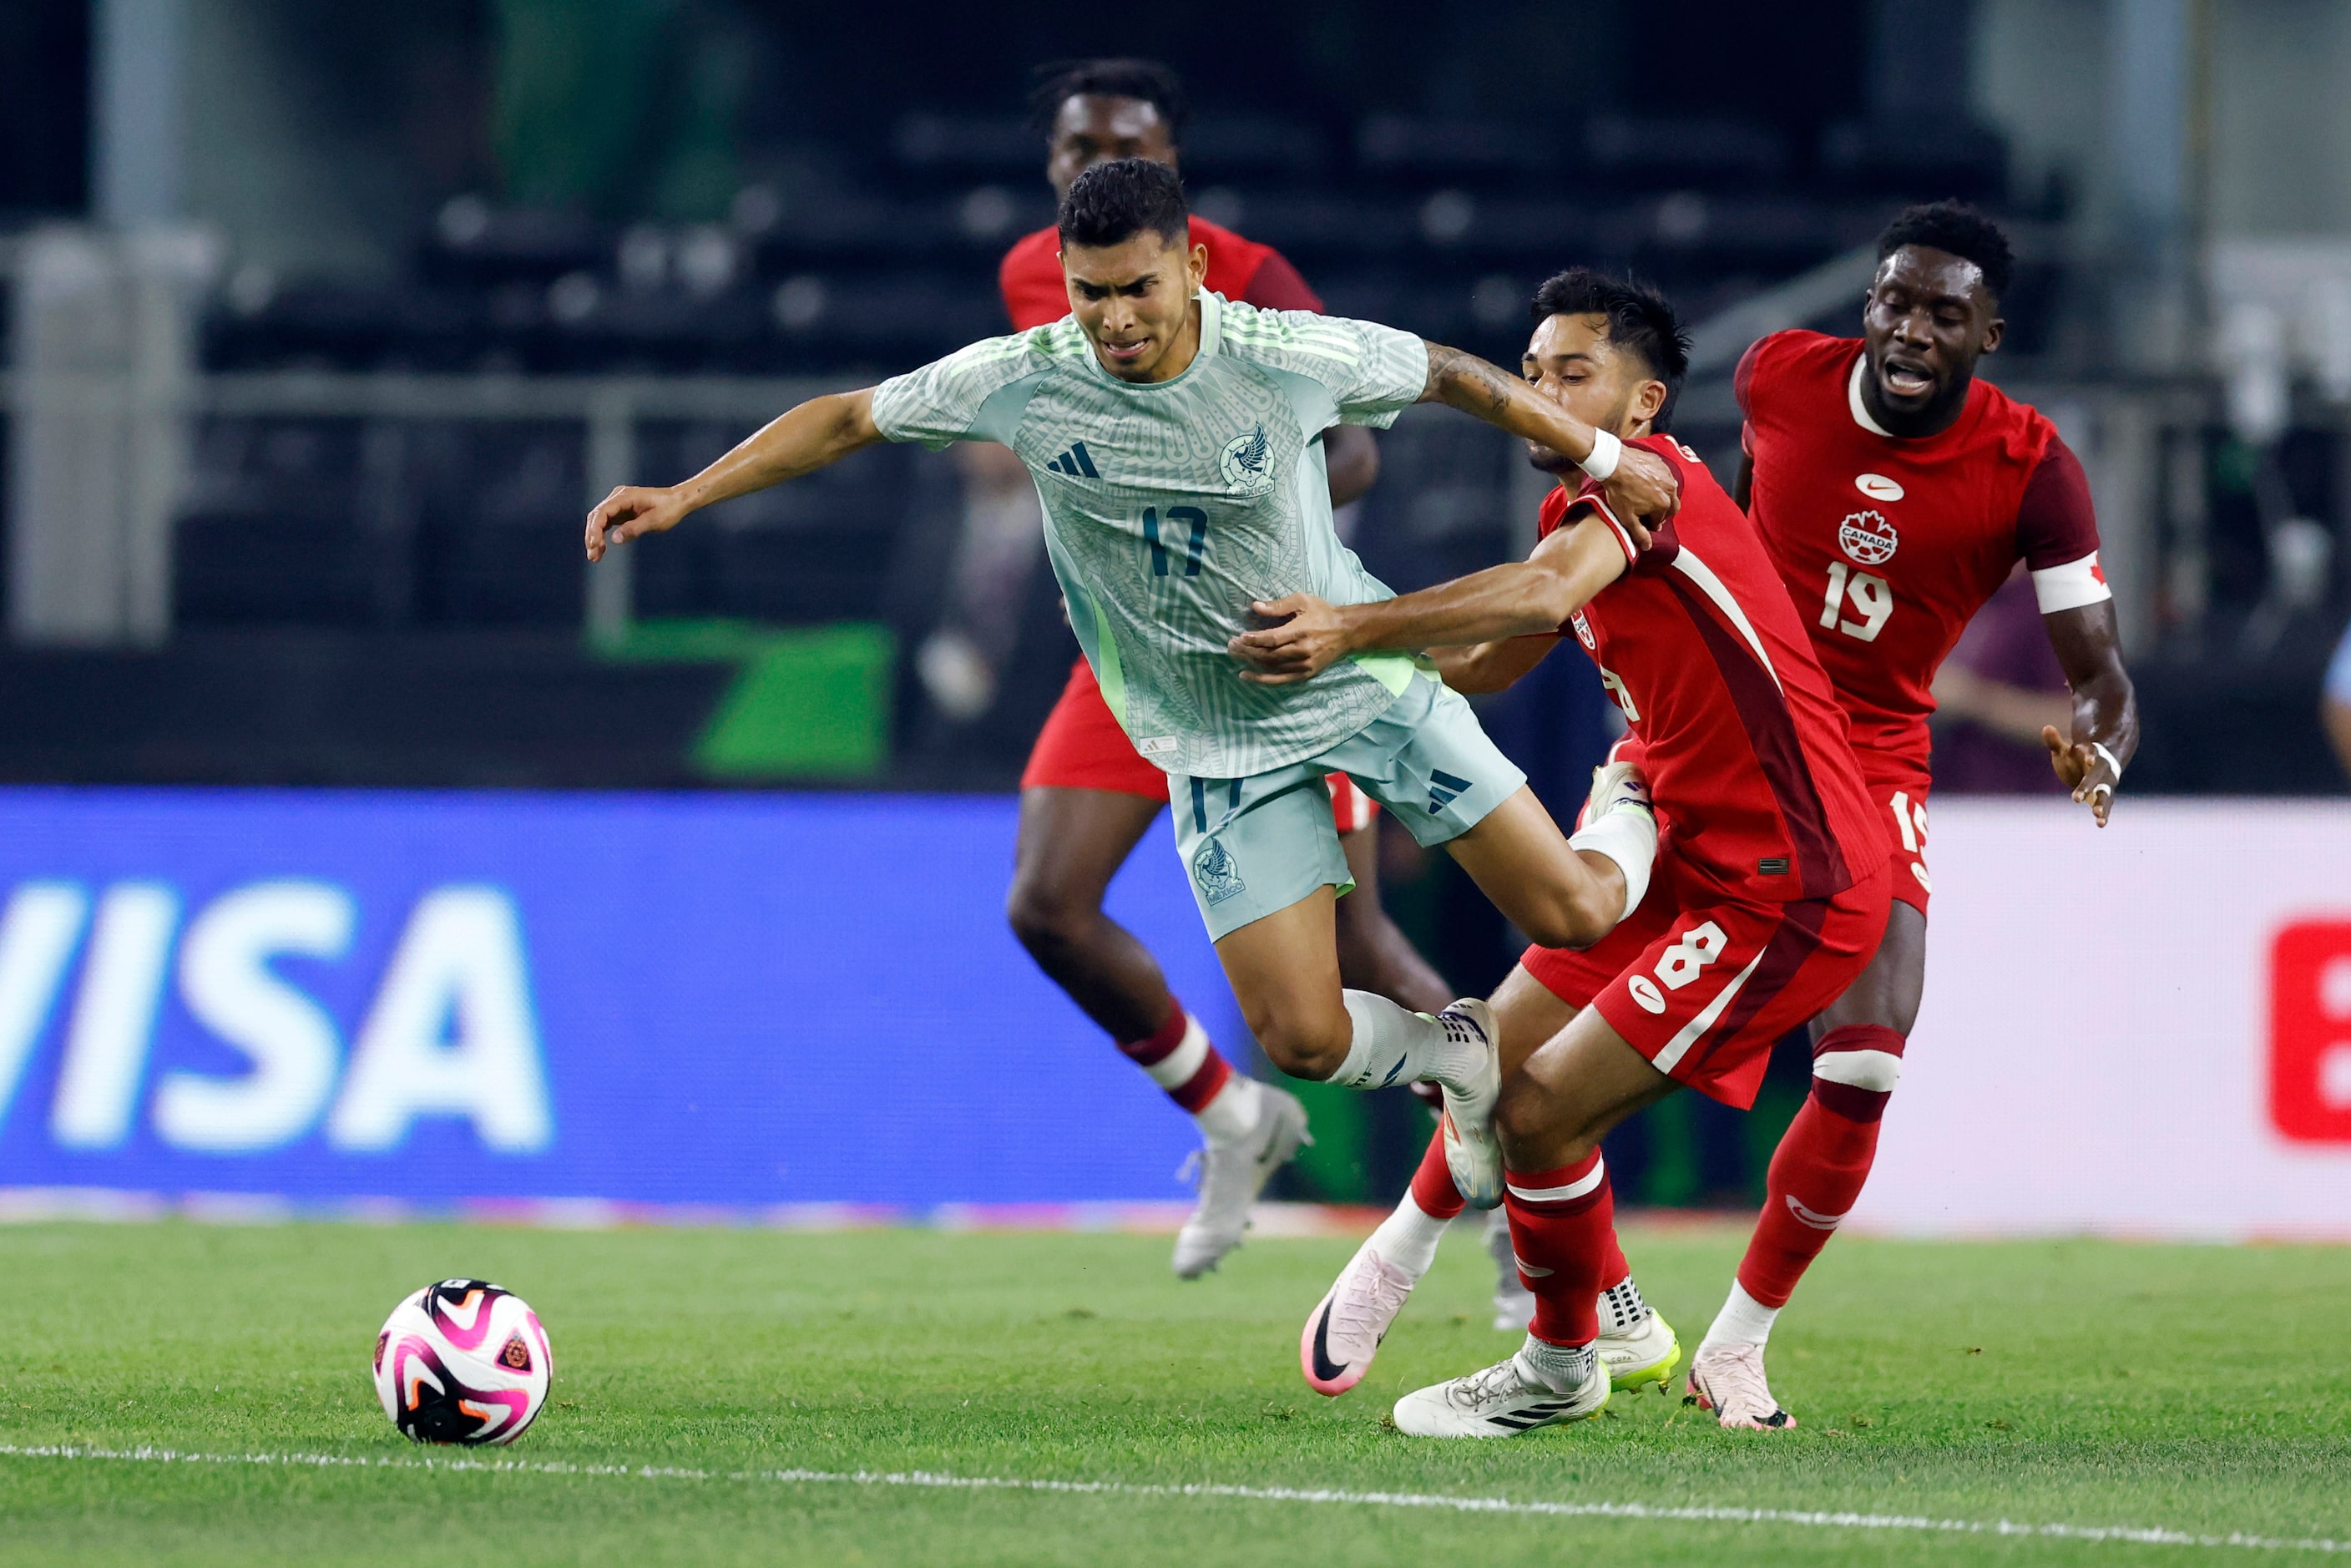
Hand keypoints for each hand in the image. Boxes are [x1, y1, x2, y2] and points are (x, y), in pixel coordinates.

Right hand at [585, 485, 690, 561]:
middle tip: (592, 555)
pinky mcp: (622, 511)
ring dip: (596, 538)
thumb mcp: (654, 521)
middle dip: (592, 536)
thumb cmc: (669, 509)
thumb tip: (614, 539)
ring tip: (595, 557)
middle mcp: (618, 497)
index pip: (602, 511)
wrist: (679, 501)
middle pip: (597, 516)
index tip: (595, 544)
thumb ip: (634, 529)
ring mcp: (619, 504)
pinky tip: (602, 550)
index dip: (595, 529)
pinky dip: (603, 536)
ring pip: (599, 521)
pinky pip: (607, 523)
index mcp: (624, 496)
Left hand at [1227, 593, 1353, 684]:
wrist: (1346, 632)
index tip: (1238, 638)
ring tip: (1235, 656)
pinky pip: (1280, 680)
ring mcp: (1304, 665)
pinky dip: (1262, 680)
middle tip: (1231, 646)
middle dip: (1247, 651)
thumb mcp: (1303, 601)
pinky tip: (1246, 675)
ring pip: (1272, 667)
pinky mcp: (1305, 674)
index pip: (1272, 639)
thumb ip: (1278, 605)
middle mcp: (1302, 651)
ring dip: (1251, 663)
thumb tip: (1255, 607)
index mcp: (1301, 631)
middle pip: (1269, 655)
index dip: (1254, 640)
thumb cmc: (1322, 613)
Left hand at [1600, 446, 1677, 528]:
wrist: (1614, 464)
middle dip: (1663, 512)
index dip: (1650, 523)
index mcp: (1663, 505)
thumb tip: (1648, 546)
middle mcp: (1670, 490)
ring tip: (1648, 497)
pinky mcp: (1662, 464)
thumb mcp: (1626, 517)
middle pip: (1672, 507)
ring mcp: (1668, 475)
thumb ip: (1639, 533)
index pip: (1660, 521)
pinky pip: (1665, 476)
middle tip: (1649, 512)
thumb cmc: (1619, 491)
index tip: (1643, 521)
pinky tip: (1647, 482)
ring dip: (1663, 497)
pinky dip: (1660, 482)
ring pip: (1671, 492)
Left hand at [2042, 726, 2118, 825]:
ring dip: (2102, 804)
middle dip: (2087, 785)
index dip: (2091, 755)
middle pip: (2097, 776)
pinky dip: (2104, 813)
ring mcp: (2105, 783)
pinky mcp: (2104, 795)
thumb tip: (2046, 727)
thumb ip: (2055, 742)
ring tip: (2097, 814)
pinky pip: (2106, 804)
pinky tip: (2100, 824)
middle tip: (2076, 798)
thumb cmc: (2077, 755)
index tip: (2089, 758)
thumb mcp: (2065, 749)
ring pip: (2106, 793)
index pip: (2093, 753)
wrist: (2100, 761)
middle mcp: (2102, 768)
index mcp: (2092, 754)